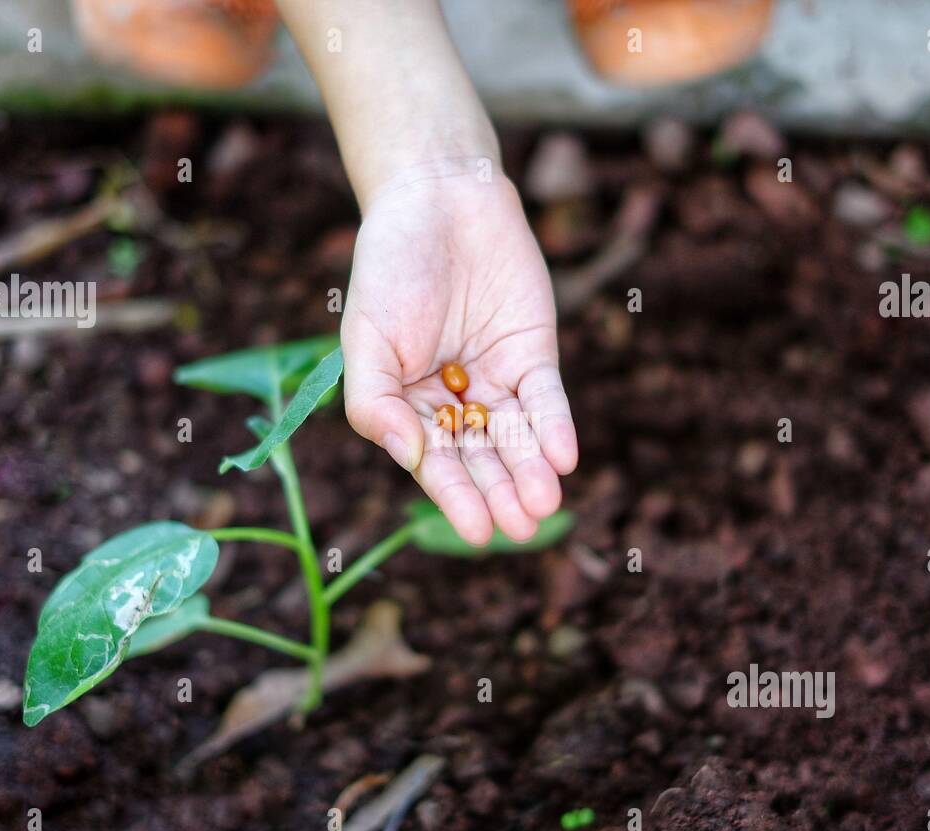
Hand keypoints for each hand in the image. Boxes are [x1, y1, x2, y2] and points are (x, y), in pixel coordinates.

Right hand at [341, 164, 578, 545]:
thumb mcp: (366, 338)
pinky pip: (546, 400)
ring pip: (517, 438)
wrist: (439, 196)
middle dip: (501, 493)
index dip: (456, 497)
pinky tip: (563, 456)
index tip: (479, 533)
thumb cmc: (389, 267)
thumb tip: (409, 456)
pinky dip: (554, 427)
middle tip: (522, 528)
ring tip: (545, 506)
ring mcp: (496, 379)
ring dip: (531, 472)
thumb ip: (375, 402)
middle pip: (481, 459)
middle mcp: (453, 402)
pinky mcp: (533, 355)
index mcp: (407, 406)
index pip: (435, 462)